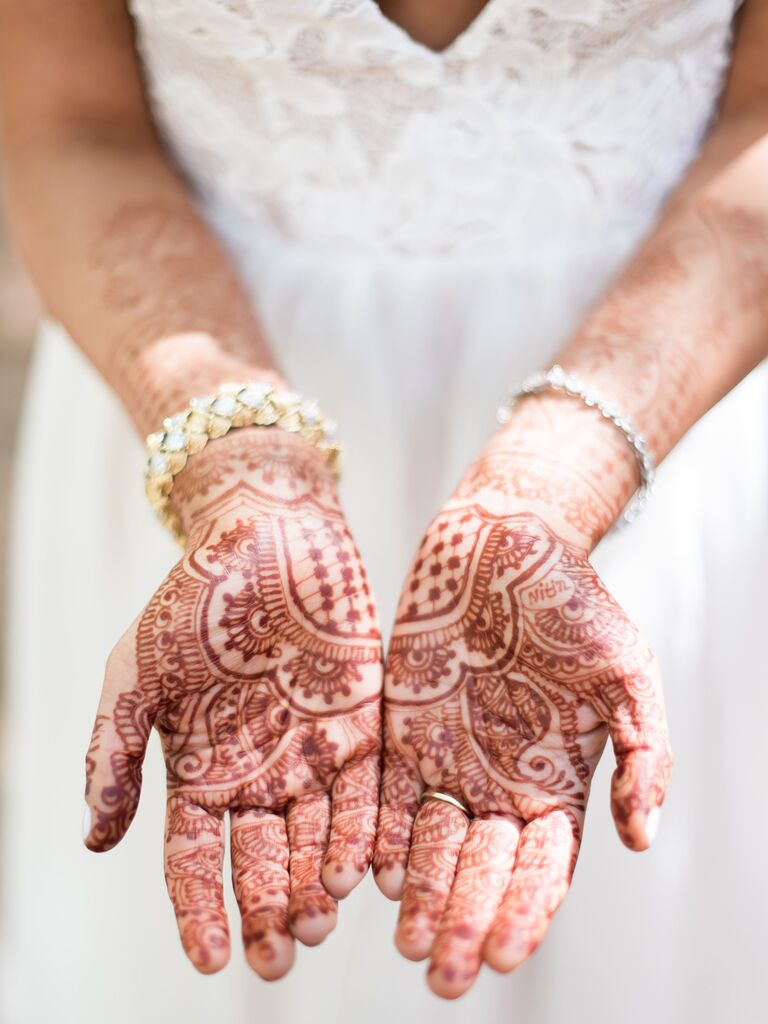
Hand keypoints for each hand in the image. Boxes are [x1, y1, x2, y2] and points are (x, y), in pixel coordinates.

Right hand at [84, 430, 382, 977]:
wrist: (264, 533)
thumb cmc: (192, 599)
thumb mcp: (136, 674)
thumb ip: (114, 753)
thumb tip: (91, 843)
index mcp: (201, 769)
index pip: (196, 858)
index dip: (199, 910)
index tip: (211, 960)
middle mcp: (260, 772)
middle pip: (265, 858)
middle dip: (270, 909)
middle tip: (278, 956)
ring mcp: (314, 751)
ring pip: (320, 834)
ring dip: (321, 879)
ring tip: (321, 916)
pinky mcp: (363, 722)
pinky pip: (373, 787)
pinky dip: (374, 829)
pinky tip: (376, 869)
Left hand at [374, 399, 672, 997]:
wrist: (505, 541)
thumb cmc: (574, 600)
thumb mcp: (627, 672)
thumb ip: (646, 753)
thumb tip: (643, 838)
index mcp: (557, 779)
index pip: (543, 867)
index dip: (526, 912)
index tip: (506, 955)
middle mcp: (499, 780)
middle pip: (482, 869)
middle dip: (466, 921)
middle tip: (444, 974)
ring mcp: (449, 757)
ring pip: (432, 843)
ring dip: (421, 894)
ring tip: (408, 940)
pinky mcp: (402, 728)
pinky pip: (388, 792)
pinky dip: (381, 832)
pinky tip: (372, 869)